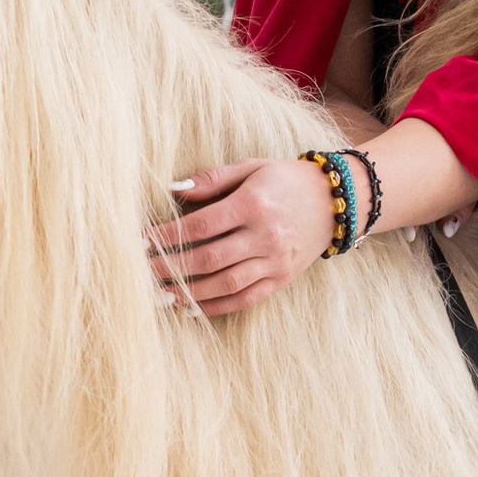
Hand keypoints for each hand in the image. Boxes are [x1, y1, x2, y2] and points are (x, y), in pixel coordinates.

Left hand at [150, 155, 337, 313]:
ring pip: (225, 284)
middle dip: (171, 266)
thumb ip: (212, 179)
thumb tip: (174, 189)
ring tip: (161, 295)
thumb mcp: (251, 167)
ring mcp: (275, 261)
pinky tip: (192, 309)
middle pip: (209, 258)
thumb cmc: (285, 180)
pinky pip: (245, 299)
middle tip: (142, 271)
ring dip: (189, 293)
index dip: (167, 235)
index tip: (141, 241)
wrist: (336, 201)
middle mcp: (265, 236)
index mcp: (254, 204)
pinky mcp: (282, 279)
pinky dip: (217, 307)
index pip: (200, 225)